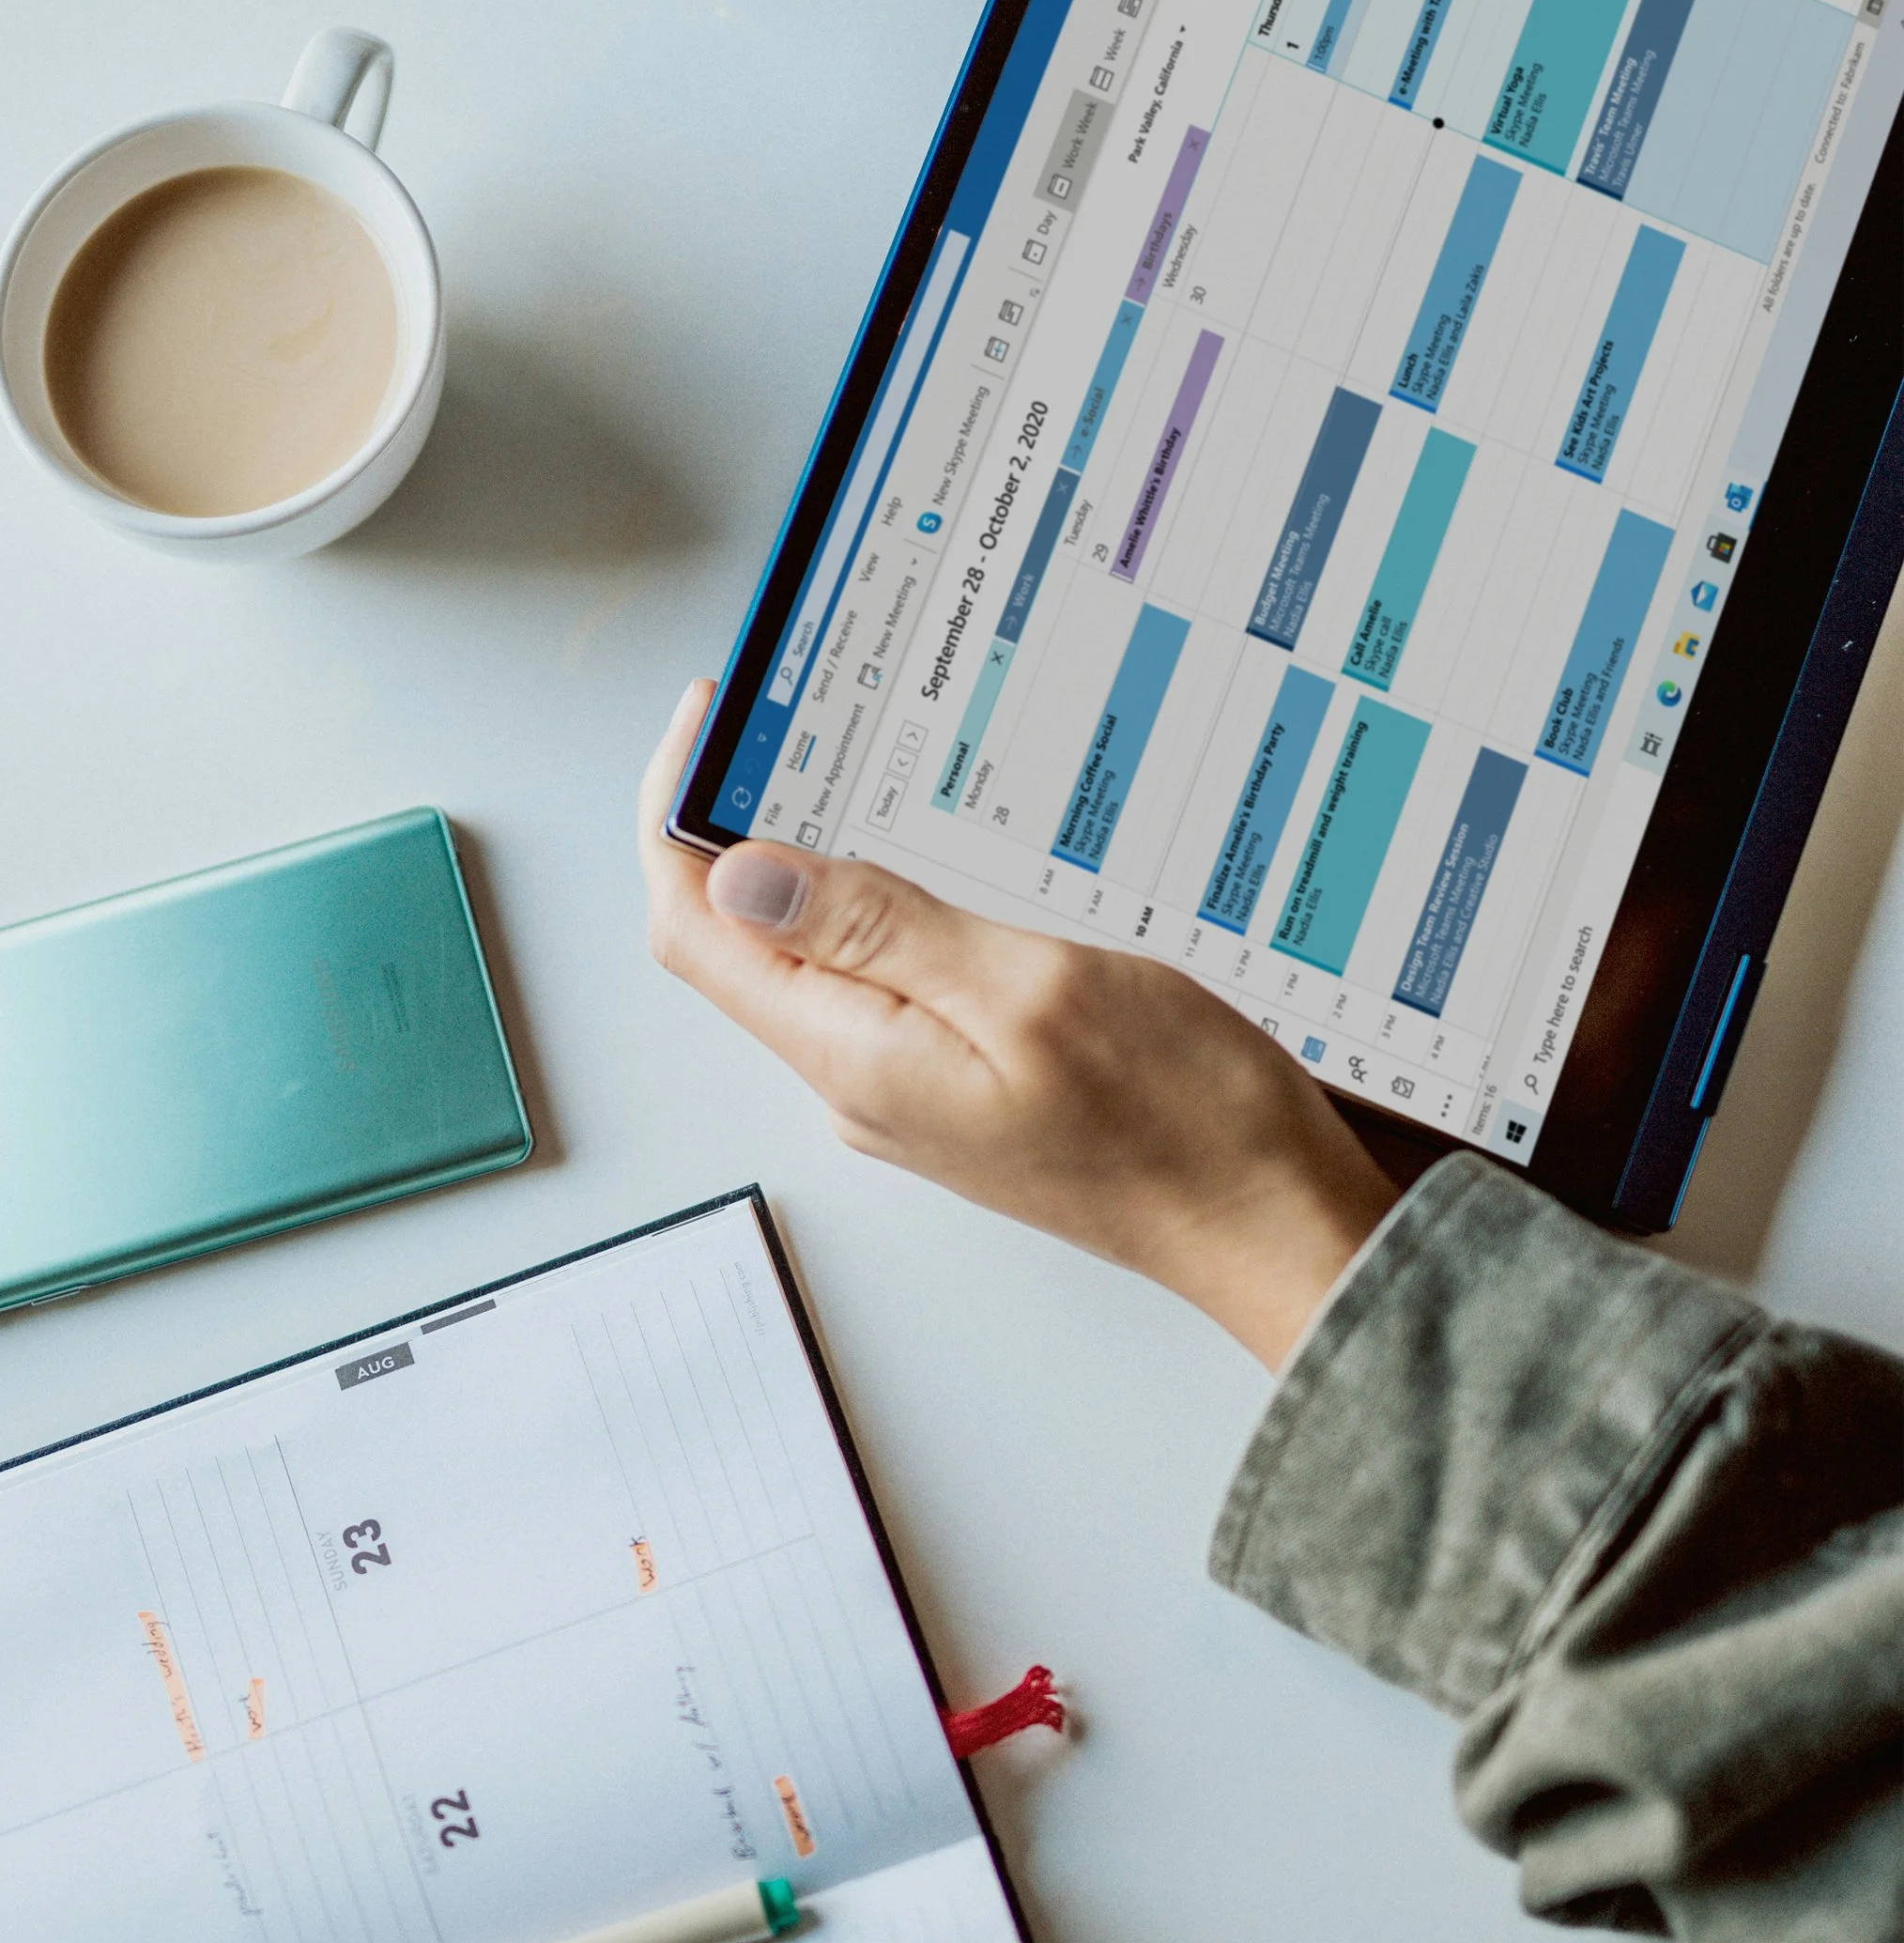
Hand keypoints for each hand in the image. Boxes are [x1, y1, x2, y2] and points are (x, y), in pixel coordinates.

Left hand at [639, 682, 1400, 1368]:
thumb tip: (740, 872)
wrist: (1267, 1226)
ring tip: (869, 766)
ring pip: (821, 957)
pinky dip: (891, 909)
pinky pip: (891, 985)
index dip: (675, 816)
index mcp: (854, 1058)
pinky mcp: (960, 1087)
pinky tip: (945, 860)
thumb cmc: (1180, 1120)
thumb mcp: (1030, 989)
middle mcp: (859, 1081)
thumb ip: (880, 929)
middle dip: (745, 823)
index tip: (710, 717)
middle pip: (744, 940)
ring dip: (824, 862)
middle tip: (796, 716)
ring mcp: (907, 1090)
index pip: (695, 929)